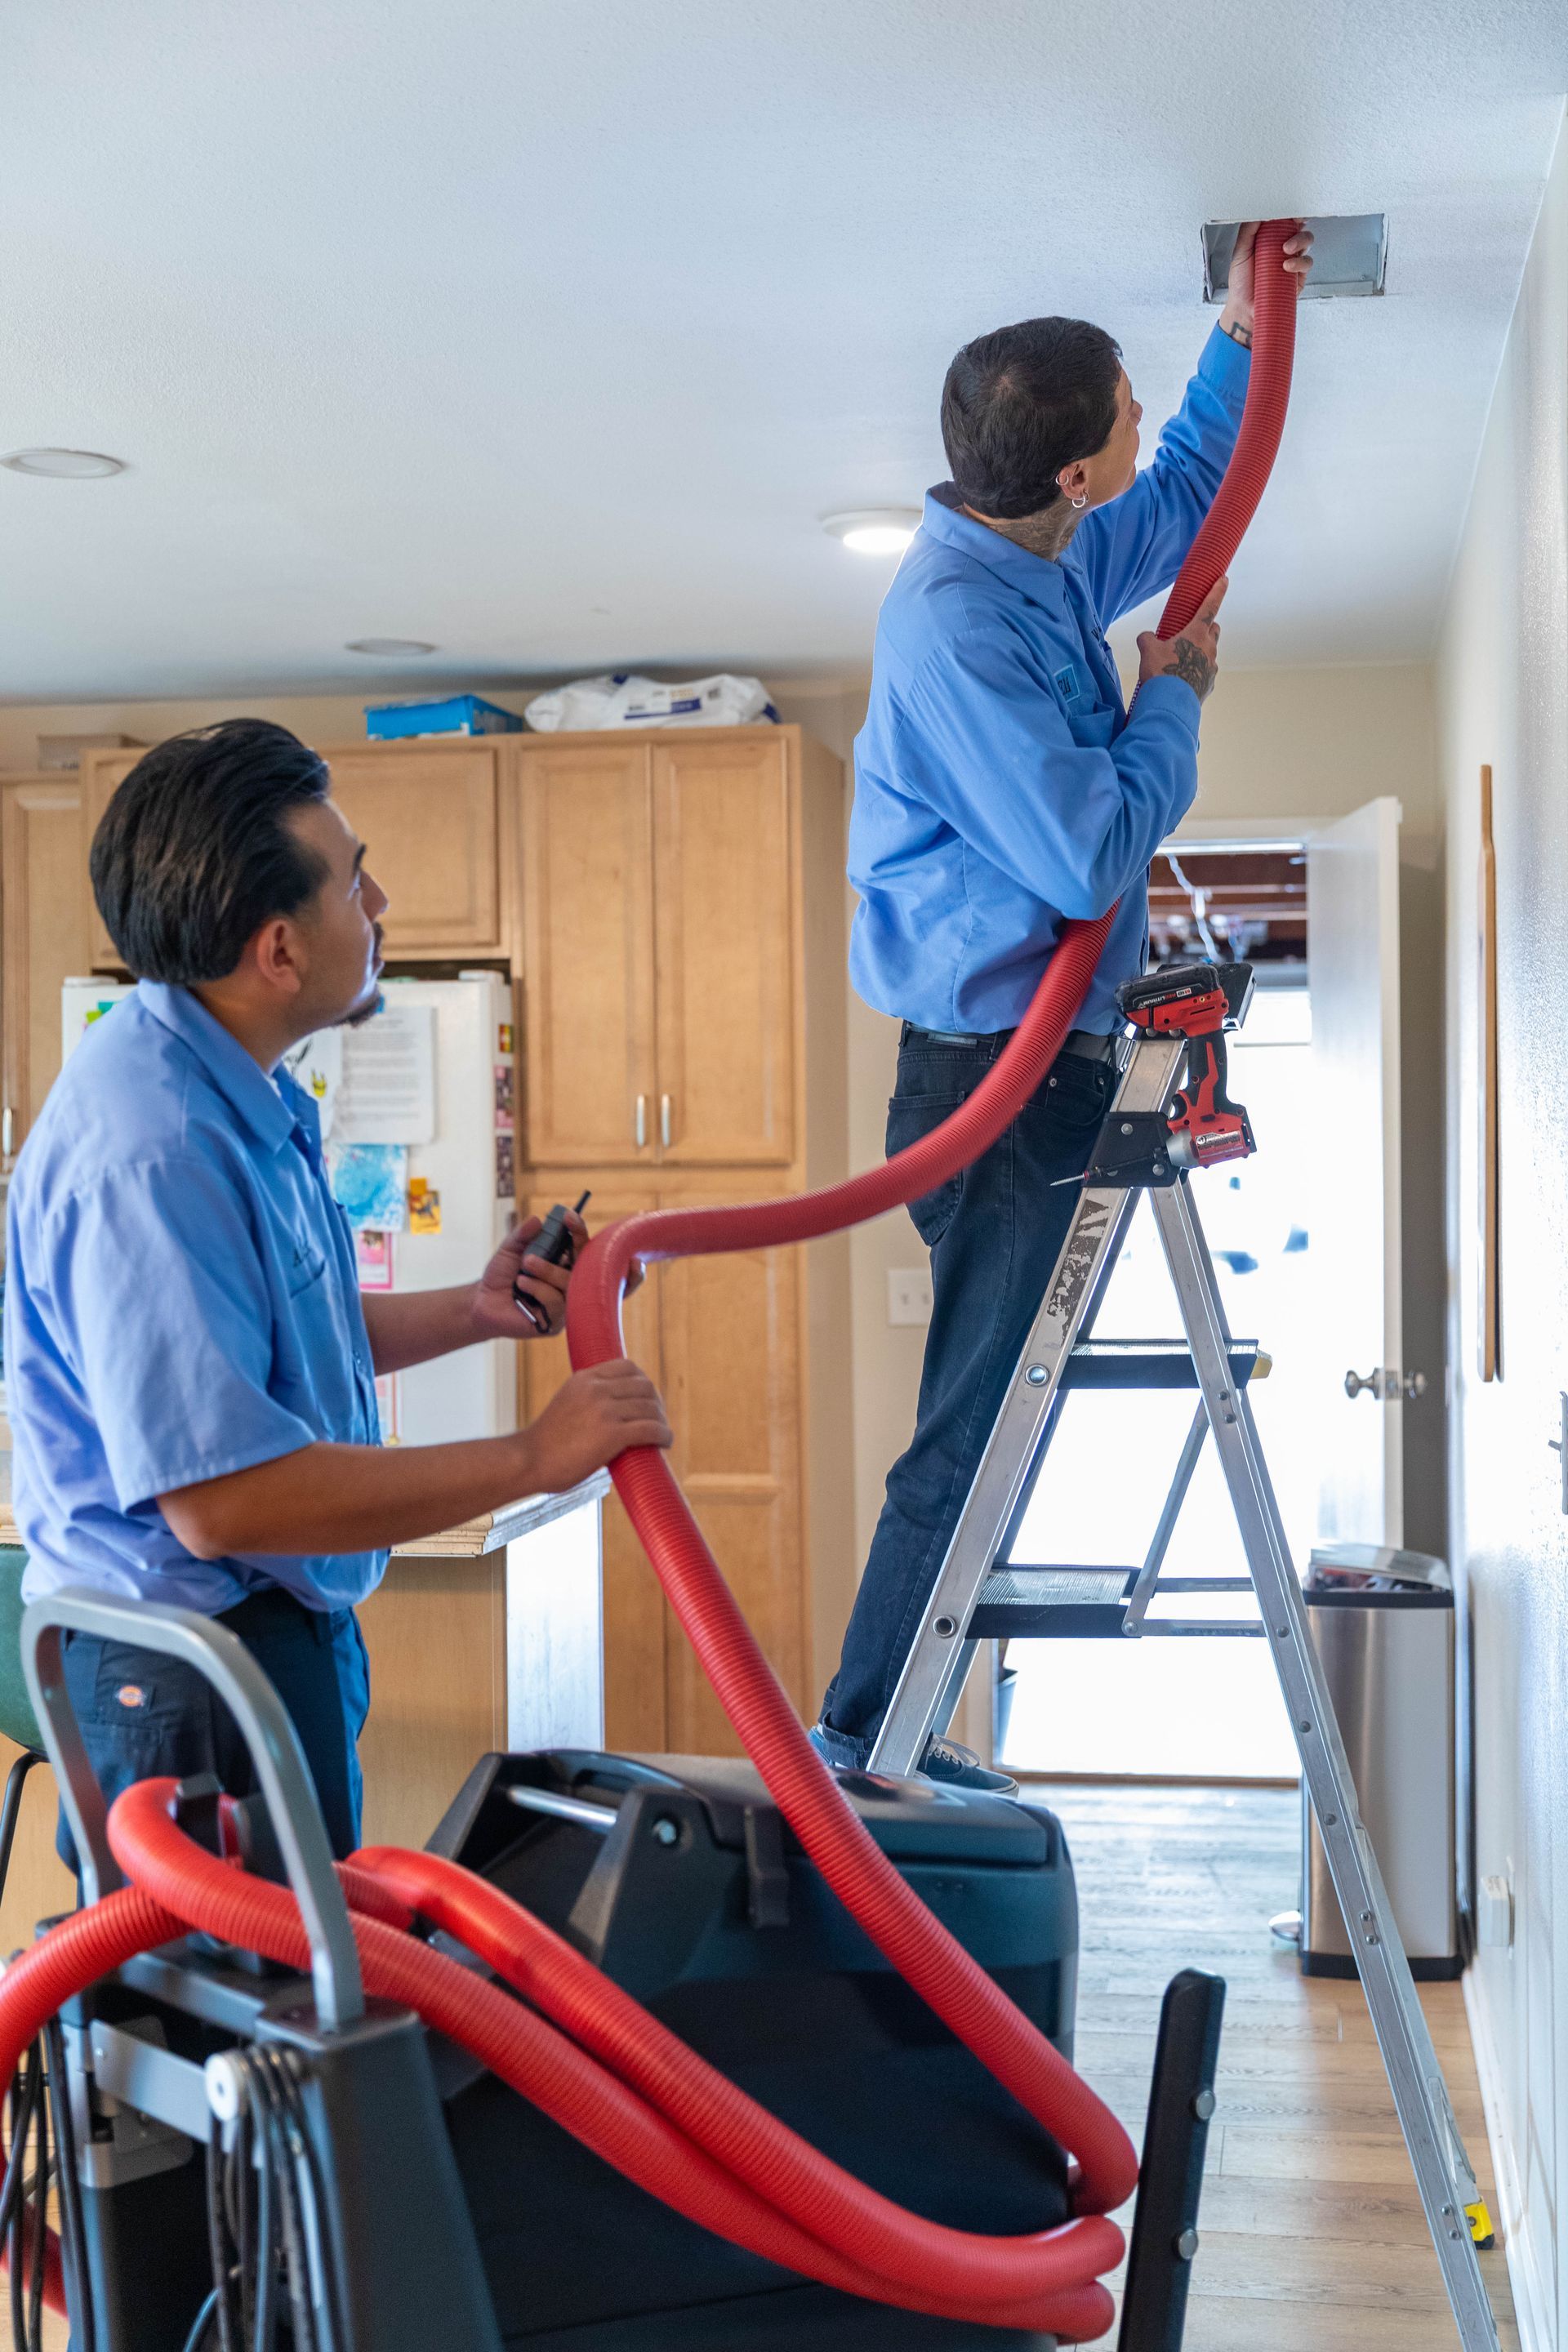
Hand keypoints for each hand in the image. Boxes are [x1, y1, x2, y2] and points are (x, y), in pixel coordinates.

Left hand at [471, 1211, 645, 1342]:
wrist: (482, 1302)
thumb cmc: (500, 1276)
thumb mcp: (509, 1249)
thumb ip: (522, 1234)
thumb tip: (537, 1220)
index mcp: (562, 1263)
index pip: (580, 1247)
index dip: (578, 1231)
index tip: (569, 1217)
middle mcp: (568, 1283)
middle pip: (585, 1265)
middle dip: (572, 1248)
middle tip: (552, 1237)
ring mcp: (564, 1303)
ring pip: (569, 1284)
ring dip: (548, 1270)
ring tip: (526, 1264)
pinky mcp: (554, 1322)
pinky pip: (556, 1303)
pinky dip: (538, 1289)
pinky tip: (522, 1285)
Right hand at [519, 1361, 671, 1490]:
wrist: (528, 1461)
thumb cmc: (545, 1442)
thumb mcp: (566, 1404)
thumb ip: (589, 1401)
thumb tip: (615, 1412)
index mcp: (584, 1379)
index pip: (627, 1367)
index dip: (643, 1382)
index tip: (646, 1397)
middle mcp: (596, 1389)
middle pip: (644, 1386)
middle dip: (655, 1402)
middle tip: (657, 1418)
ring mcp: (605, 1410)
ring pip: (650, 1407)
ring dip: (661, 1420)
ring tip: (662, 1432)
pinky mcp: (613, 1434)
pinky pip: (650, 1429)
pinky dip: (663, 1434)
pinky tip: (665, 1442)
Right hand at [1136, 577, 1226, 704]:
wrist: (1169, 706)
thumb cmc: (1161, 673)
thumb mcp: (1148, 651)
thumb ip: (1147, 639)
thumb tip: (1146, 637)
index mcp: (1197, 634)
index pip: (1210, 606)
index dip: (1217, 591)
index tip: (1224, 578)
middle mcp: (1209, 648)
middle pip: (1213, 630)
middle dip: (1206, 628)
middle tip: (1189, 633)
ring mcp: (1211, 668)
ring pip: (1209, 653)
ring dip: (1198, 653)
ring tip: (1179, 662)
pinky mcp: (1209, 685)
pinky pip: (1204, 673)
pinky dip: (1195, 672)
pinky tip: (1180, 680)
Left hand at [1220, 221, 1313, 342]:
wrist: (1244, 309)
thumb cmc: (1241, 284)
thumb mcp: (1240, 253)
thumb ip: (1248, 232)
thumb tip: (1256, 214)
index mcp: (1269, 240)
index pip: (1284, 221)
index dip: (1289, 213)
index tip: (1288, 210)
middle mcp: (1282, 248)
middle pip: (1299, 226)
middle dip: (1298, 223)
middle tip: (1290, 227)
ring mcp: (1292, 261)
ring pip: (1307, 241)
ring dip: (1299, 241)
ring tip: (1285, 250)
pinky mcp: (1298, 276)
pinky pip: (1306, 263)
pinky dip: (1299, 262)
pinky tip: (1287, 266)